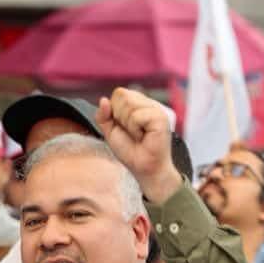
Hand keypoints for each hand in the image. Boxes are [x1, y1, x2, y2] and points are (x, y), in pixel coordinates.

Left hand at [95, 88, 181, 203]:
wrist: (144, 168)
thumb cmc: (130, 151)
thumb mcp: (111, 132)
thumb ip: (103, 116)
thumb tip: (103, 100)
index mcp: (138, 103)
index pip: (118, 93)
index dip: (114, 112)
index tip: (123, 127)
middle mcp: (147, 103)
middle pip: (122, 95)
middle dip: (120, 117)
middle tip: (131, 133)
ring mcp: (155, 109)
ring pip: (128, 104)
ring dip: (128, 125)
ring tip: (138, 135)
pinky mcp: (160, 117)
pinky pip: (136, 116)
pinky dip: (135, 129)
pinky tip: (144, 137)